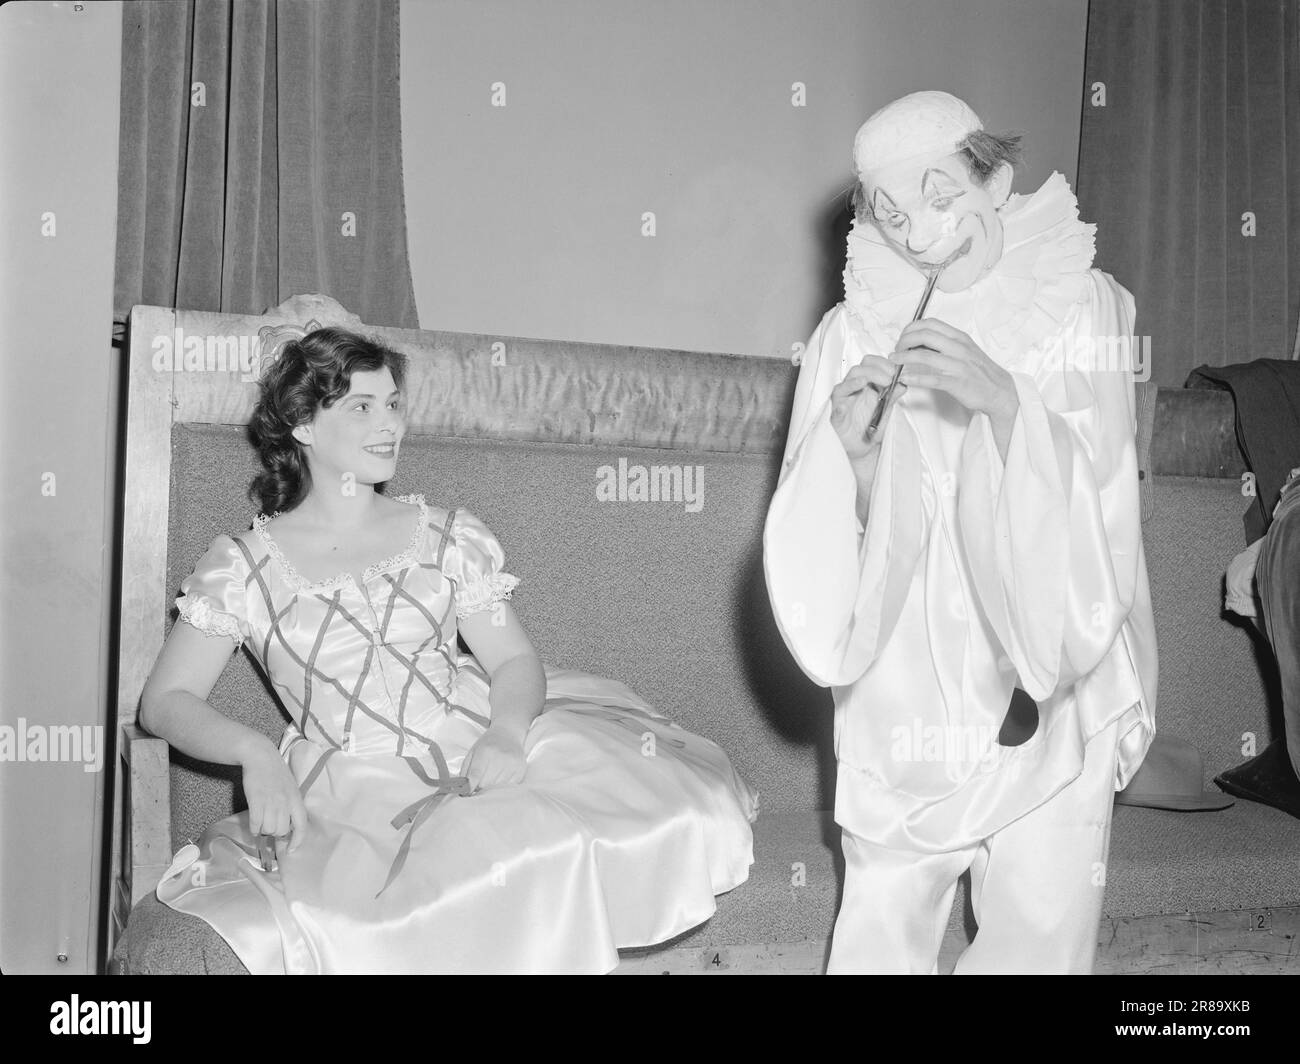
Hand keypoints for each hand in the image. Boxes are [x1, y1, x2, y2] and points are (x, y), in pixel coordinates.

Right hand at [239, 743, 308, 860]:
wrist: (261, 757)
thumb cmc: (276, 773)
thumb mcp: (290, 789)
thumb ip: (291, 806)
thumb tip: (289, 827)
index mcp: (296, 800)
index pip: (302, 826)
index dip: (298, 841)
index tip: (291, 850)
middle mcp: (285, 803)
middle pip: (281, 831)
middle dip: (275, 833)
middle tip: (270, 826)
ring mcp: (271, 802)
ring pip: (268, 829)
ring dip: (263, 830)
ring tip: (261, 823)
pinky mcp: (256, 801)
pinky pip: (256, 824)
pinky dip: (254, 829)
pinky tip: (253, 826)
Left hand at [463, 725, 526, 791]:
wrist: (508, 735)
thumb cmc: (487, 745)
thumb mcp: (472, 752)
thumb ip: (466, 771)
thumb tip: (463, 790)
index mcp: (485, 751)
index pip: (476, 774)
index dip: (470, 786)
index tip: (467, 793)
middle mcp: (500, 756)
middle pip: (485, 784)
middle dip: (479, 787)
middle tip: (479, 783)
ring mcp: (512, 764)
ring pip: (497, 788)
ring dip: (491, 788)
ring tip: (490, 780)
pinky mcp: (520, 770)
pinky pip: (508, 787)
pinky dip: (502, 787)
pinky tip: (499, 779)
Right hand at [829, 355, 907, 461]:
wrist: (862, 447)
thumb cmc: (870, 425)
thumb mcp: (886, 409)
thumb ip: (893, 395)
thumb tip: (903, 383)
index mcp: (865, 385)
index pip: (869, 364)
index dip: (882, 363)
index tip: (896, 370)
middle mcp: (852, 391)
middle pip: (857, 371)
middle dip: (873, 371)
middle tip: (888, 378)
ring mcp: (842, 403)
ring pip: (842, 387)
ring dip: (853, 382)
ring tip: (864, 381)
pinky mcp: (835, 419)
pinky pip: (835, 412)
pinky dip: (839, 408)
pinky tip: (844, 407)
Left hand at [893, 320, 1017, 424]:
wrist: (999, 390)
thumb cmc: (979, 371)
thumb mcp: (964, 349)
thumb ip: (945, 343)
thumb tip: (920, 340)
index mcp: (959, 337)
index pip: (930, 323)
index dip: (911, 328)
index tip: (903, 337)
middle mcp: (958, 348)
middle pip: (924, 336)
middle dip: (904, 341)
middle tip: (896, 350)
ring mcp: (958, 365)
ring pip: (924, 355)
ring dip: (904, 358)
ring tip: (894, 362)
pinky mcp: (957, 383)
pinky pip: (931, 379)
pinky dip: (915, 378)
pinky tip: (905, 379)